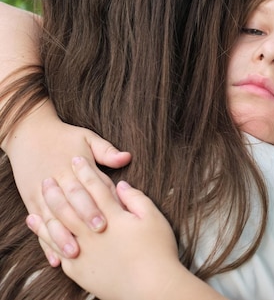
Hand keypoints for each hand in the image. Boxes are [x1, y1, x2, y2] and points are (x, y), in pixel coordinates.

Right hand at [4, 101, 130, 263]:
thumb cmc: (64, 137)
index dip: (102, 200)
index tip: (114, 214)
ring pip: (53, 219)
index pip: (92, 186)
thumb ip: (107, 150)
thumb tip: (126, 157)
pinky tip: (55, 259)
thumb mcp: (87, 138)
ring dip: (64, 237)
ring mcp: (42, 194)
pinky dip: (46, 243)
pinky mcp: (32, 202)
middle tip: (98, 232)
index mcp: (75, 167)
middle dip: (85, 217)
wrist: (28, 133)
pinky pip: (40, 226)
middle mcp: (59, 182)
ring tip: (75, 252)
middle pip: (73, 202)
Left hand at [26, 157, 182, 299]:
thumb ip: (136, 199)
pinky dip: (44, 233)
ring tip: (42, 192)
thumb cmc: (157, 251)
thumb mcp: (154, 218)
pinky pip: (55, 247)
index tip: (77, 159)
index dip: (86, 171)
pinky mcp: (77, 268)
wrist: (151, 287)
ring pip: (59, 223)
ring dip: (49, 205)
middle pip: (72, 203)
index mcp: (114, 216)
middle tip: (51, 174)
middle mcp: (94, 231)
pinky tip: (38, 223)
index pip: (96, 188)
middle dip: (60, 186)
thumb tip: (121, 185)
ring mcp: (83, 250)